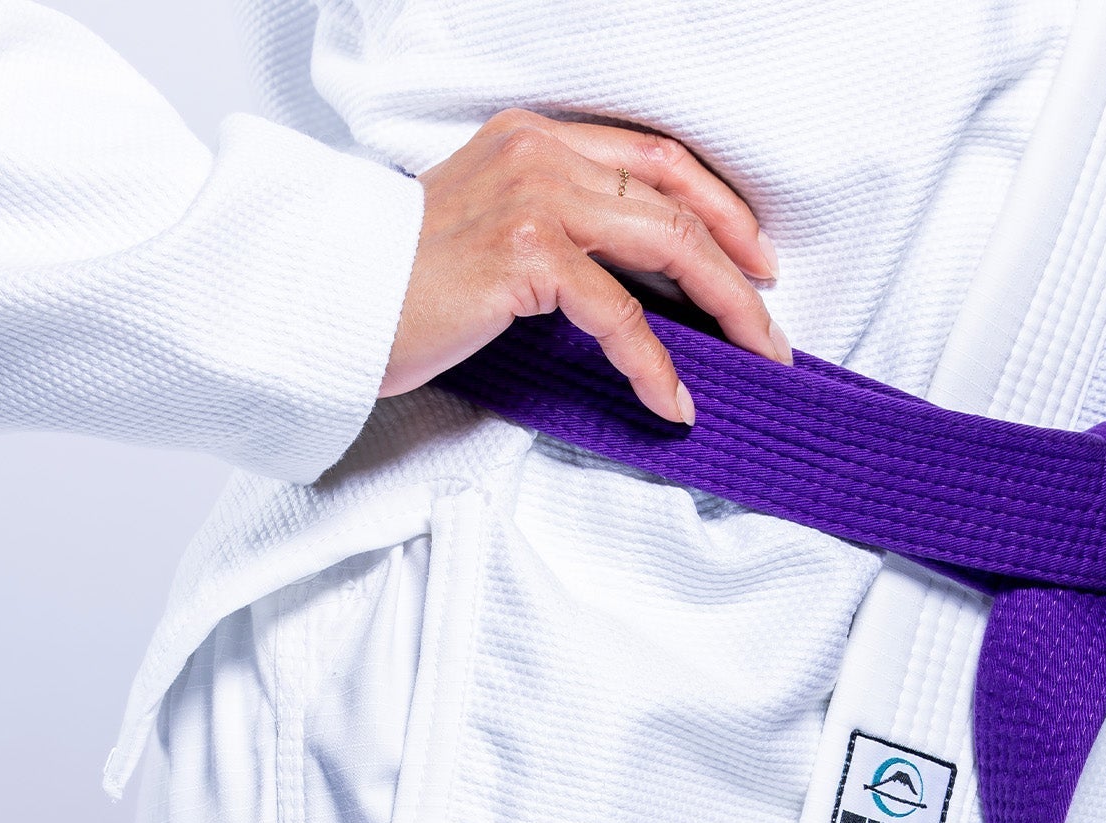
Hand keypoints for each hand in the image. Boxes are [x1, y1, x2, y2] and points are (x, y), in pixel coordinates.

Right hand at [379, 109, 787, 422]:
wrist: (333, 305)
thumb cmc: (406, 288)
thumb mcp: (493, 237)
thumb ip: (560, 234)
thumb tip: (641, 284)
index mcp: (535, 137)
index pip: (655, 157)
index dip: (720, 206)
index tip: (757, 259)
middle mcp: (540, 152)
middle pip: (674, 201)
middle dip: (739, 268)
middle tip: (772, 328)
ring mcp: (533, 198)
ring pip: (665, 246)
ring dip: (725, 311)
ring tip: (756, 360)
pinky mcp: (524, 256)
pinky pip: (619, 313)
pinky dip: (656, 364)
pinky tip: (674, 402)